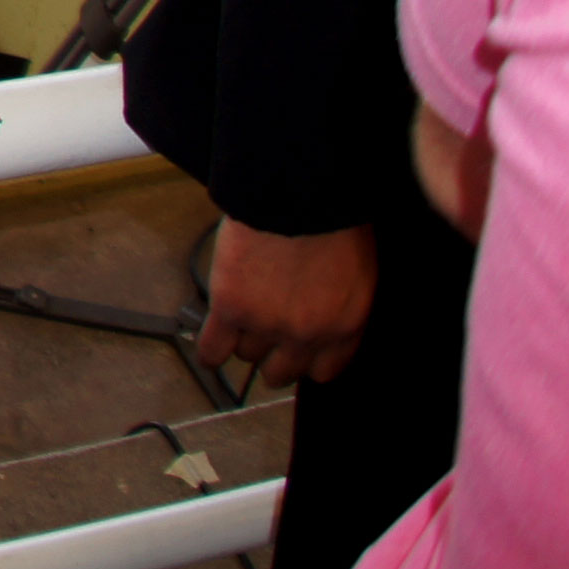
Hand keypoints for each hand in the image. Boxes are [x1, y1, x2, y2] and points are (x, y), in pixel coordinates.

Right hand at [192, 218, 374, 388]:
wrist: (297, 198)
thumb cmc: (331, 222)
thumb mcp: (359, 272)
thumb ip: (344, 304)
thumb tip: (325, 310)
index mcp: (345, 326)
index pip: (325, 369)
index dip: (307, 362)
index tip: (298, 356)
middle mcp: (308, 335)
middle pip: (283, 370)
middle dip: (274, 360)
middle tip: (266, 346)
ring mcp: (267, 325)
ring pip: (248, 355)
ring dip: (244, 343)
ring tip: (238, 330)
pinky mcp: (232, 310)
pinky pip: (214, 347)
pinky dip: (209, 353)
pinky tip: (209, 353)